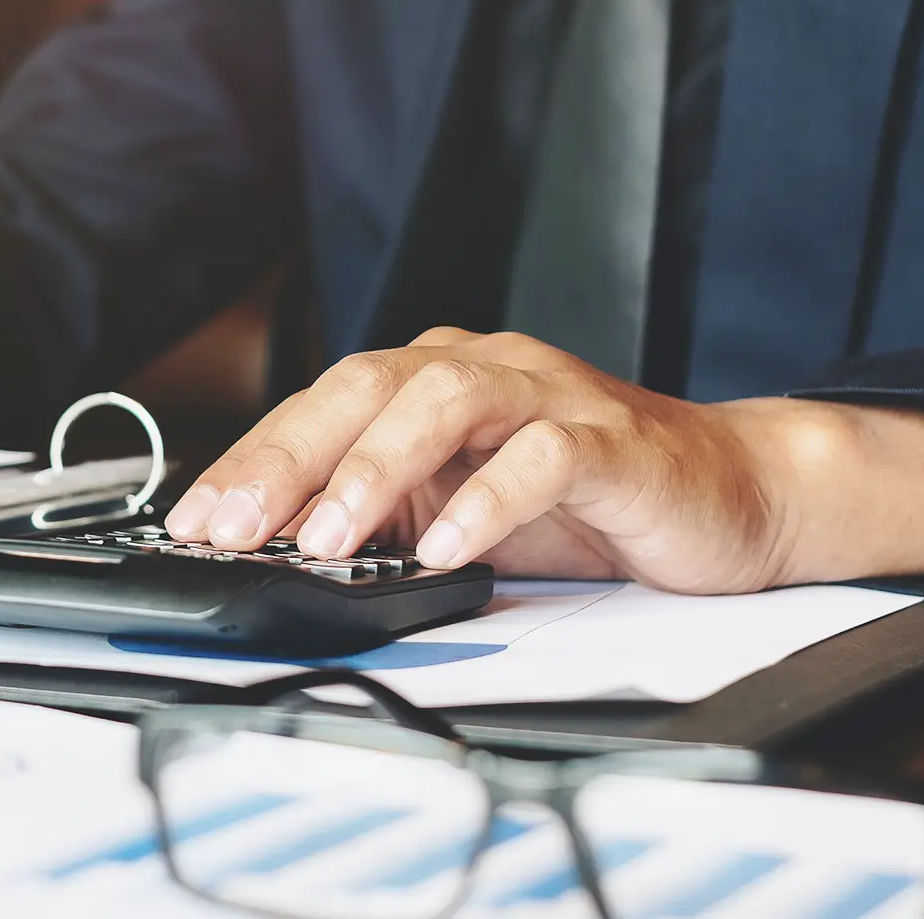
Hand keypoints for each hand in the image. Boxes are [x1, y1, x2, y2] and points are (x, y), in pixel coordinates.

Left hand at [160, 327, 824, 593]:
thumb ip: (380, 518)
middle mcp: (481, 371)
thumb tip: (278, 552)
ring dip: (374, 470)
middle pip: (365, 387)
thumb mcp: (455, 510)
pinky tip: (446, 545)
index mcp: (429, 382)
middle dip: (288, 458)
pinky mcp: (613, 440)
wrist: (729, 492)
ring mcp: (548, 396)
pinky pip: (542, 455)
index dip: (251, 459)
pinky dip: (487, 498)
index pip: (321, 404)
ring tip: (327, 537)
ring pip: (444, 400)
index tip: (195, 520)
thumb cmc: (583, 503)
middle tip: (235, 528)